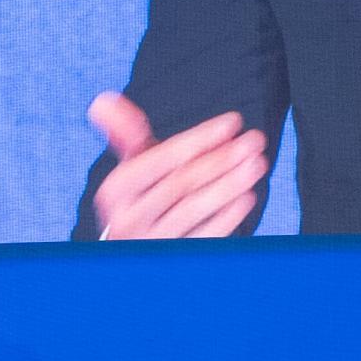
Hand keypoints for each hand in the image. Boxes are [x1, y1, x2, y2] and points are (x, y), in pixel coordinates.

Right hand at [87, 92, 270, 238]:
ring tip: (257, 164)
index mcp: (115, 191)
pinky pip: (203, 237)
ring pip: (194, 209)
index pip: (161, 158)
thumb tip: (103, 101)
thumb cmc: (141, 203)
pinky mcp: (173, 259)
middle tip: (254, 141)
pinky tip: (246, 197)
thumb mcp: (131, 171)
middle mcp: (127, 219)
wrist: (135, 255)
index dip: (199, 138)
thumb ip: (125, 135)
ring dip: (230, 184)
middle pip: (181, 183)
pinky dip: (227, 217)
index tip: (232, 122)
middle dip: (222, 158)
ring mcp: (150, 243)